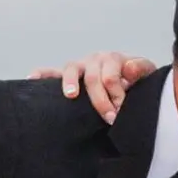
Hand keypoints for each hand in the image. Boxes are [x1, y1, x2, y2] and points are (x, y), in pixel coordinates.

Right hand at [29, 53, 157, 122]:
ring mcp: (81, 66)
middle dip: (101, 100)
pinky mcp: (68, 74)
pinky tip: (32, 79)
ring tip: (71, 95)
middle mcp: (95, 59)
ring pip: (71, 70)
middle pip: (93, 78)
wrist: (131, 79)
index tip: (119, 112)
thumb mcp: (146, 74)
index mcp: (113, 59)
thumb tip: (128, 69)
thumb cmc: (136, 80)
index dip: (116, 96)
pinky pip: (51, 72)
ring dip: (70, 82)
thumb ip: (140, 69)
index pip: (111, 77)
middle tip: (109, 118)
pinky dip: (42, 74)